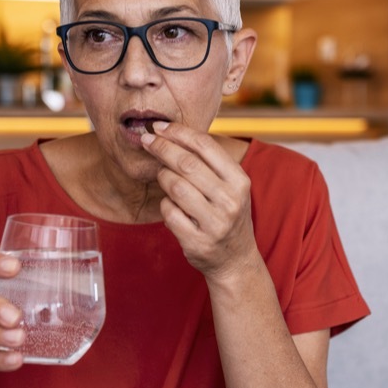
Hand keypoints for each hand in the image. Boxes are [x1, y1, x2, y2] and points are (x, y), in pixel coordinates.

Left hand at [141, 121, 260, 280]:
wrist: (235, 260)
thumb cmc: (227, 215)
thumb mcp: (231, 187)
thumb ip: (210, 163)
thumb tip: (173, 133)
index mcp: (239, 181)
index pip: (206, 146)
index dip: (179, 133)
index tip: (160, 127)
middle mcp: (230, 201)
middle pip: (186, 164)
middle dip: (162, 148)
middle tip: (147, 140)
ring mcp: (214, 223)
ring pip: (175, 186)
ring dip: (163, 177)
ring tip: (163, 176)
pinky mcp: (197, 241)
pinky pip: (168, 212)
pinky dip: (165, 205)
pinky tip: (171, 205)